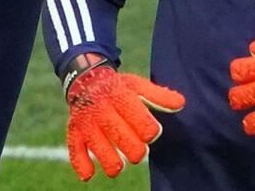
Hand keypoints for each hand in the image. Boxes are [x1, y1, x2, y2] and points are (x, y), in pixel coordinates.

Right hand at [64, 59, 184, 180]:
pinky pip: (76, 152)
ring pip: (101, 151)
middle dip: (136, 151)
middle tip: (138, 151)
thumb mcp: (138, 85)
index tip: (149, 132)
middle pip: (123, 139)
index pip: (141, 123)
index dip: (150, 132)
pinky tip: (91, 173)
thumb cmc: (118, 88)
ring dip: (114, 163)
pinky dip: (83, 166)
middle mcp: (102, 110)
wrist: (85, 80)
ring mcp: (87, 123)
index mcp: (120, 97)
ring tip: (120, 163)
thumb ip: (159, 96)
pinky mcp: (74, 133)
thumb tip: (181, 104)